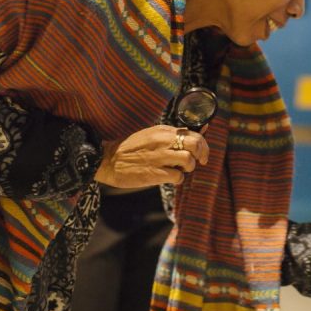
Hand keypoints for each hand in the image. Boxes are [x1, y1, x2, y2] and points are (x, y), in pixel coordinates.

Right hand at [94, 125, 208, 188]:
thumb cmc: (131, 149)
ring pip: (189, 160)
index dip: (202, 144)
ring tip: (179, 170)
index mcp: (163, 130)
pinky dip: (177, 179)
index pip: (193, 133)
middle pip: (195, 144)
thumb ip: (173, 134)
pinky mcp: (154, 173)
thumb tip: (201, 130)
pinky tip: (169, 178)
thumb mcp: (152, 135)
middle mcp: (163, 141)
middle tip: (199, 161)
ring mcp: (159, 157)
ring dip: (189, 168)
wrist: (108, 160)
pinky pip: (177, 177)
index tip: (201, 152)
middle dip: (202, 154)